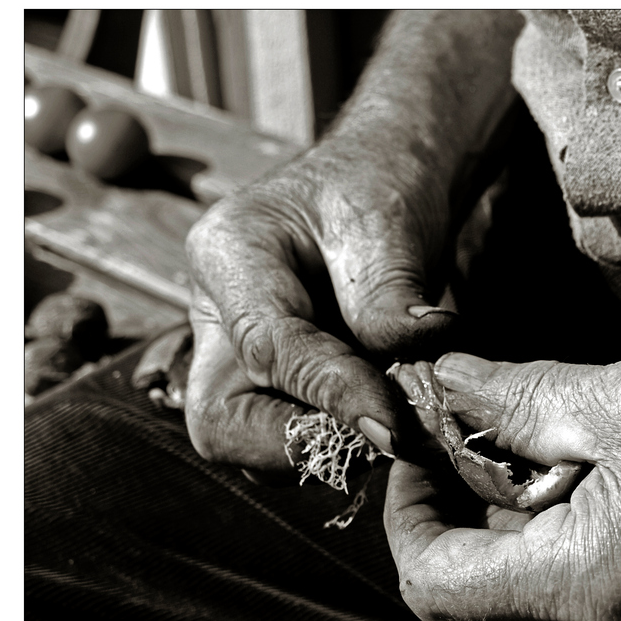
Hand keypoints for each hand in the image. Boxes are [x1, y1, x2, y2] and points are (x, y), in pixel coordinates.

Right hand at [184, 135, 457, 472]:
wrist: (384, 175)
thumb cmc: (381, 183)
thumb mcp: (390, 227)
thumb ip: (389, 307)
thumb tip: (403, 396)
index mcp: (229, 255)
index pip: (266, 350)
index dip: (332, 395)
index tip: (396, 426)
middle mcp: (218, 314)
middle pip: (220, 422)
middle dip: (298, 444)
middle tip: (387, 434)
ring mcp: (238, 352)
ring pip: (254, 440)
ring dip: (327, 446)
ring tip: (402, 419)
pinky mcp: (271, 380)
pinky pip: (290, 431)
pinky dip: (342, 438)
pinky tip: (394, 416)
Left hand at [383, 346, 620, 620]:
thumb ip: (516, 400)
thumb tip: (444, 384)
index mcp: (587, 583)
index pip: (436, 585)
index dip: (405, 515)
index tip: (413, 450)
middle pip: (484, 576)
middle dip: (465, 494)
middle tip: (478, 414)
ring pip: (534, 573)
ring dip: (518, 501)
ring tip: (548, 428)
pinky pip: (585, 573)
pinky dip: (566, 516)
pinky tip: (596, 457)